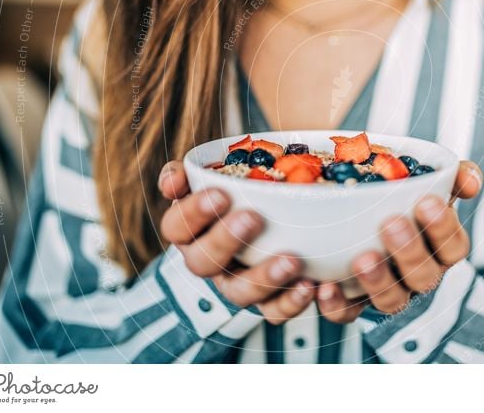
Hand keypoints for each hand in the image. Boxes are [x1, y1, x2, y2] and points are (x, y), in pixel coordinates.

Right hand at [158, 161, 314, 324]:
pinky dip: (291, 302)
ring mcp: (236, 284)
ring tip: (292, 260)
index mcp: (190, 231)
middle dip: (225, 241)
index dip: (193, 213)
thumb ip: (195, 172)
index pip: (175, 227)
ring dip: (264, 278)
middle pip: (202, 263)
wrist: (275, 219)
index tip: (221, 194)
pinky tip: (310, 286)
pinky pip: (273, 312)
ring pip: (239, 292)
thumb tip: (173, 179)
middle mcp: (208, 261)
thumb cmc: (239, 193)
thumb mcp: (218, 176)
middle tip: (252, 218)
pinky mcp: (266, 302)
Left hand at [316, 161, 483, 322]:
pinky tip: (324, 286)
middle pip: (424, 276)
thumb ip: (451, 176)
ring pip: (392, 300)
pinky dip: (337, 304)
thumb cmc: (400, 200)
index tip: (427, 202)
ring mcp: (388, 292)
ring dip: (379, 281)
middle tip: (391, 222)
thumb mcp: (426, 183)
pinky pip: (348, 313)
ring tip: (362, 259)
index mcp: (440, 248)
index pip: (455, 247)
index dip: (444, 228)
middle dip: (410, 251)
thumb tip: (469, 178)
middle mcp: (419, 275)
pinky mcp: (354, 305)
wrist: (356, 215)